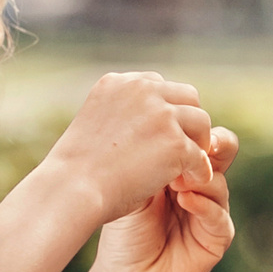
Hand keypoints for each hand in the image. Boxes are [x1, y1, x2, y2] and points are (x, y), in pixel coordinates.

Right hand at [40, 73, 214, 224]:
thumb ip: (121, 115)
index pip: (158, 86)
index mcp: (118, 82)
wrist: (71, 189)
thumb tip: (147, 127)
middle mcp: (142, 90)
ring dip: (198, 143)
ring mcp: (161, 115)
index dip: (166, 110)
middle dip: (189, 122)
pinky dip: (199, 170)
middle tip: (185, 147)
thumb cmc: (76, 169)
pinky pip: (200, 155)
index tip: (163, 134)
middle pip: (188, 96)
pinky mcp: (175, 143)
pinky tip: (192, 181)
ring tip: (190, 164)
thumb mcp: (94, 124)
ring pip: (201, 121)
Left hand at [92, 125, 236, 271]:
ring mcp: (212, 210)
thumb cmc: (124, 227)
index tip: (177, 122)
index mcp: (183, 166)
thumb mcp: (134, 184)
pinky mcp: (217, 238)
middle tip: (199, 141)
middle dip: (213, 143)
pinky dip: (204, 206)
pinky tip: (186, 200)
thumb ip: (152, 159)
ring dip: (199, 179)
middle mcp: (202, 184)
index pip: (199, 137)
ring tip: (175, 180)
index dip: (193, 129)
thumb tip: (163, 125)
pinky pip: (220, 217)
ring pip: (220, 183)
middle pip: (223, 151)